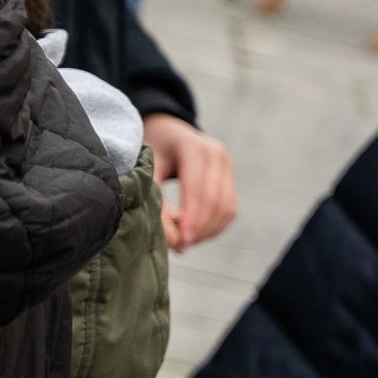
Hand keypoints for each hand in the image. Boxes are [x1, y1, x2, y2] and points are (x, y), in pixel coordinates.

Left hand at [141, 112, 236, 250]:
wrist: (165, 130)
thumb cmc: (150, 149)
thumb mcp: (146, 168)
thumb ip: (155, 199)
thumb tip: (173, 239)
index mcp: (194, 147)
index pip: (198, 189)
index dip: (191, 218)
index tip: (181, 241)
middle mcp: (217, 154)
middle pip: (215, 202)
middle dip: (200, 229)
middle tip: (180, 247)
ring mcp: (228, 165)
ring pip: (227, 209)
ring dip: (208, 231)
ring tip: (185, 243)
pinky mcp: (231, 177)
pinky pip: (230, 209)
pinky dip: (215, 227)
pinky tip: (195, 235)